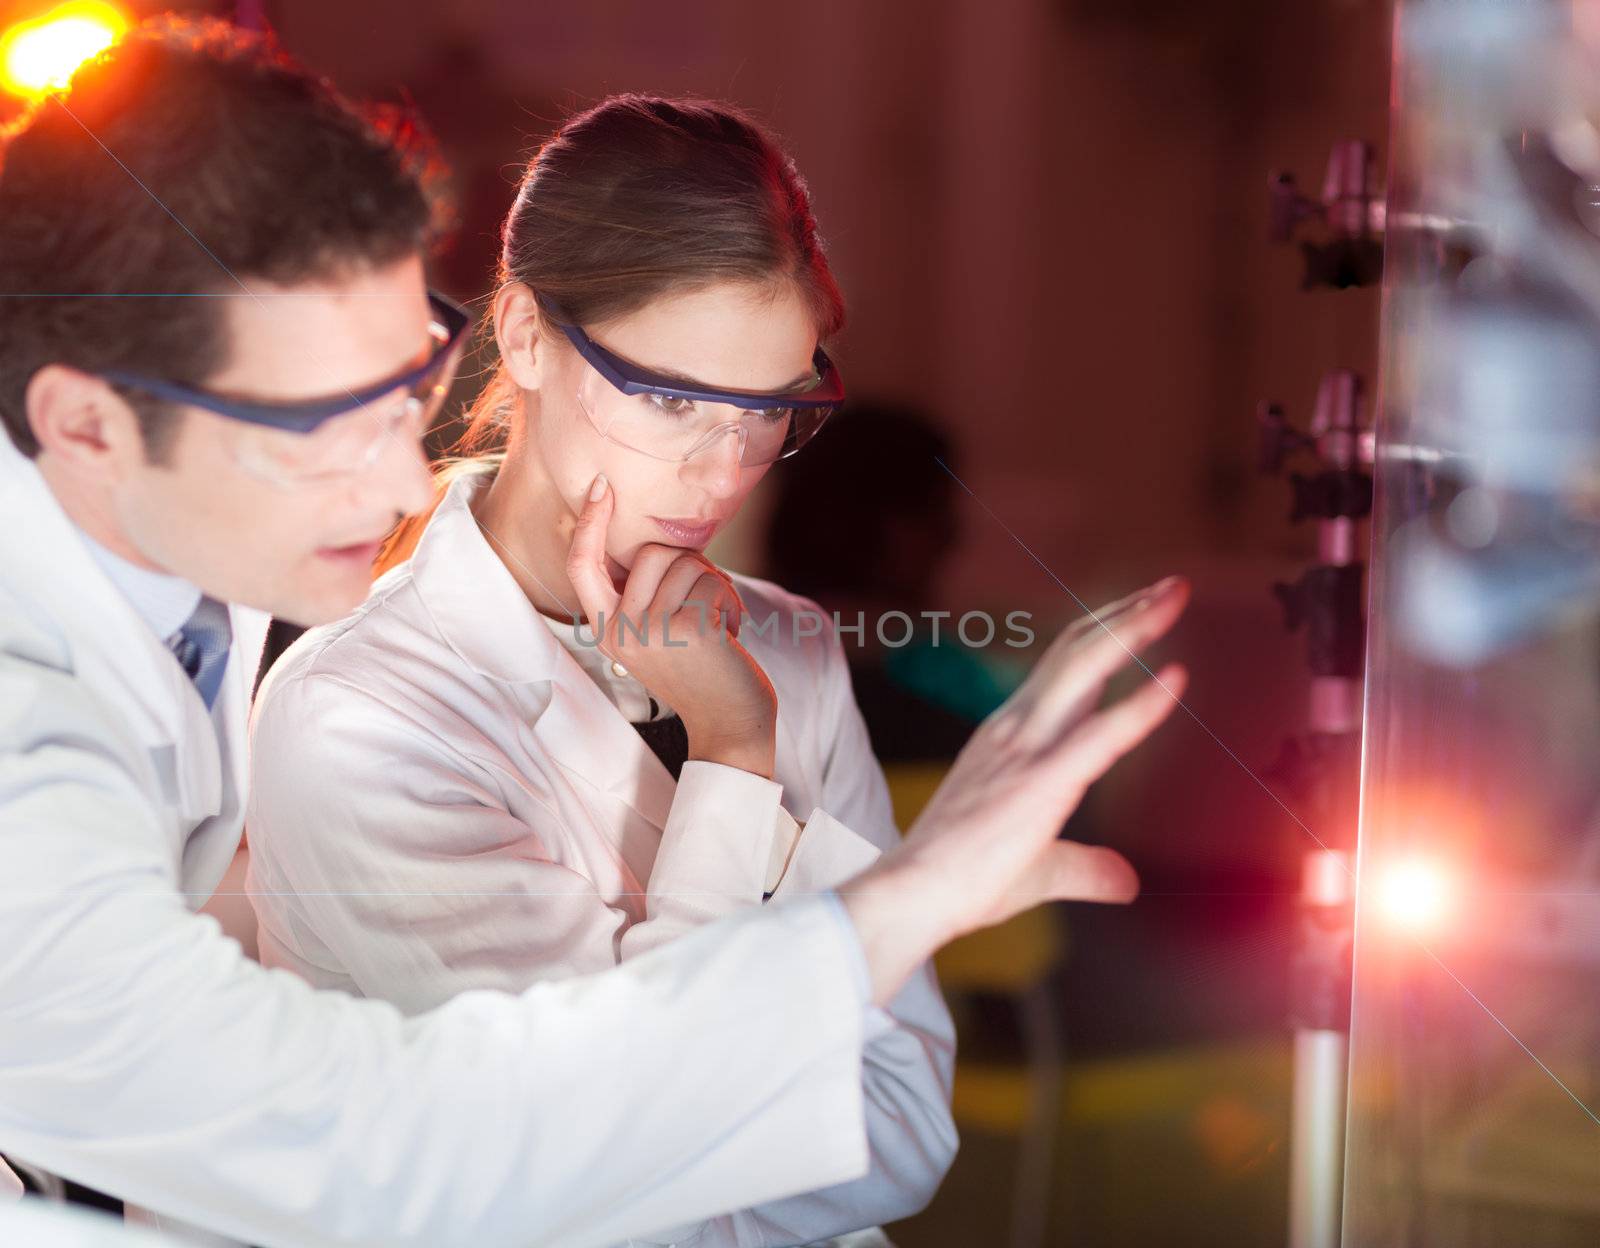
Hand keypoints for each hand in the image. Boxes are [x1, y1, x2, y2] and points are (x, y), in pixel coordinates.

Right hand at [566, 474, 778, 776]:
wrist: (731, 723)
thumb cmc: (700, 671)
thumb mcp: (656, 635)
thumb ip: (643, 596)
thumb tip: (653, 544)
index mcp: (606, 630)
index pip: (582, 567)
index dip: (590, 524)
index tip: (602, 485)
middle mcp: (621, 631)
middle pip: (651, 552)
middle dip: (688, 566)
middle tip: (702, 608)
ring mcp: (652, 631)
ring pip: (686, 563)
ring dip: (715, 587)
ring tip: (716, 626)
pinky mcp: (688, 628)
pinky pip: (712, 582)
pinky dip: (732, 602)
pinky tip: (731, 636)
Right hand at [842, 575, 1190, 1001]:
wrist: (913, 895)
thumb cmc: (960, 882)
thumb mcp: (1039, 869)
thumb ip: (1087, 867)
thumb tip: (1127, 881)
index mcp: (1008, 736)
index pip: (1061, 666)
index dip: (1103, 632)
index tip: (1143, 609)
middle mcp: (1015, 728)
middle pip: (1076, 650)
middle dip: (1126, 613)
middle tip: (1171, 586)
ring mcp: (1027, 749)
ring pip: (1084, 666)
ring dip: (1133, 626)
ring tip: (1173, 596)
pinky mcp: (1043, 781)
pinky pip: (1103, 732)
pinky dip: (1143, 701)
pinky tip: (1177, 675)